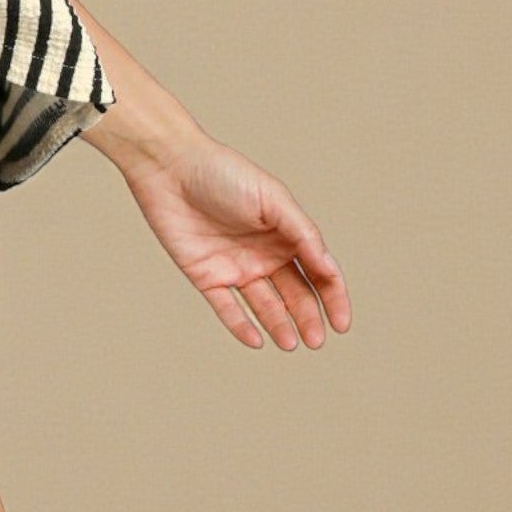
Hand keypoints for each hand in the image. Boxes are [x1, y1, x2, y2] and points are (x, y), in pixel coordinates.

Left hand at [119, 131, 351, 348]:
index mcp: (284, 233)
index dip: (333, 298)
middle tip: (316, 341)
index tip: (341, 323)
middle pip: (295, 294)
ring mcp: (235, 266)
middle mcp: (263, 253)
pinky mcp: (205, 275)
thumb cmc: (223, 173)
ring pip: (265, 306)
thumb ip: (302, 232)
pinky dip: (241, 327)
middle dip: (309, 318)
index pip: (318, 271)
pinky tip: (257, 340)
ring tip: (291, 343)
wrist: (170, 167)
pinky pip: (227, 308)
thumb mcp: (272, 198)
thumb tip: (328, 267)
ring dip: (280, 326)